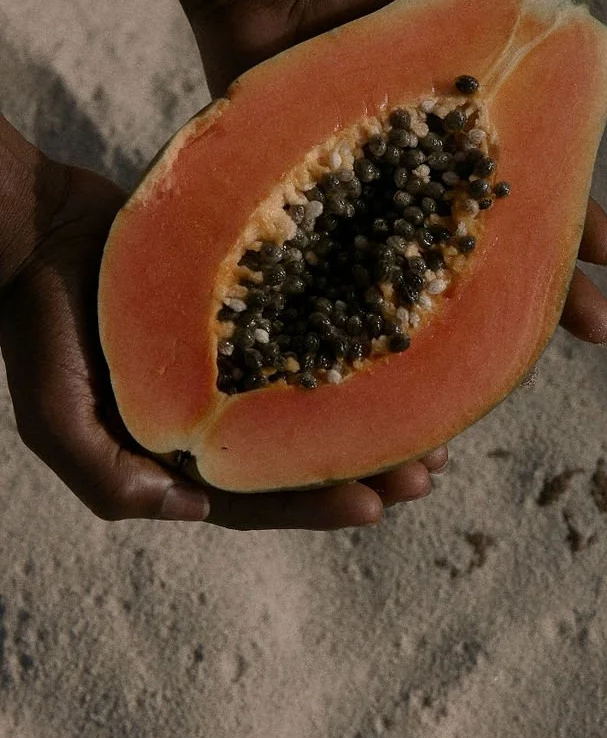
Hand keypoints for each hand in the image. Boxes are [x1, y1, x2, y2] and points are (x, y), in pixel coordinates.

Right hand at [0, 161, 446, 527]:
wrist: (43, 229)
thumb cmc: (40, 323)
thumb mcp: (54, 412)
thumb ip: (104, 475)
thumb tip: (191, 508)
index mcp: (180, 456)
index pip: (256, 498)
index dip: (314, 506)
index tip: (374, 505)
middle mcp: (219, 419)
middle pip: (301, 459)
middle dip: (367, 471)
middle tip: (426, 476)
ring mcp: (240, 369)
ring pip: (319, 405)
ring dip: (376, 421)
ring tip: (436, 433)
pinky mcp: (256, 315)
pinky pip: (318, 341)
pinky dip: (359, 354)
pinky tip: (405, 354)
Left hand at [188, 0, 606, 338]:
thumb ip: (510, 11)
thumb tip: (561, 21)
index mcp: (478, 155)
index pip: (539, 200)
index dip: (576, 224)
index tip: (606, 250)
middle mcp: (434, 200)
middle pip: (501, 262)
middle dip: (552, 298)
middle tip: (599, 329)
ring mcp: (378, 223)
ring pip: (430, 294)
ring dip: (472, 335)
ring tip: (513, 364)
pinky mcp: (317, 235)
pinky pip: (346, 291)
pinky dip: (368, 326)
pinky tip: (398, 363)